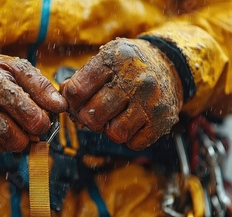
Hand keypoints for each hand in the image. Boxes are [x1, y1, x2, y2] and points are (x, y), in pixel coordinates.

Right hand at [0, 49, 66, 155]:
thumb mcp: (17, 67)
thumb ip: (42, 87)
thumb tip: (61, 107)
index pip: (34, 120)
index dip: (42, 120)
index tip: (37, 114)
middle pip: (19, 141)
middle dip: (26, 132)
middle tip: (20, 118)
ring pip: (2, 149)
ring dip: (7, 137)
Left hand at [60, 38, 182, 149]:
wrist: (169, 65)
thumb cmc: (129, 65)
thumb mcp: (106, 58)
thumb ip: (82, 78)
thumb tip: (62, 100)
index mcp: (116, 59)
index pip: (78, 89)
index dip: (70, 100)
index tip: (76, 100)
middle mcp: (137, 79)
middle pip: (93, 115)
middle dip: (87, 118)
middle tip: (92, 113)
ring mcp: (152, 101)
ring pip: (114, 133)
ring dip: (108, 130)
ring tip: (113, 118)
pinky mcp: (163, 120)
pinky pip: (134, 143)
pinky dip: (128, 138)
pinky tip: (130, 123)